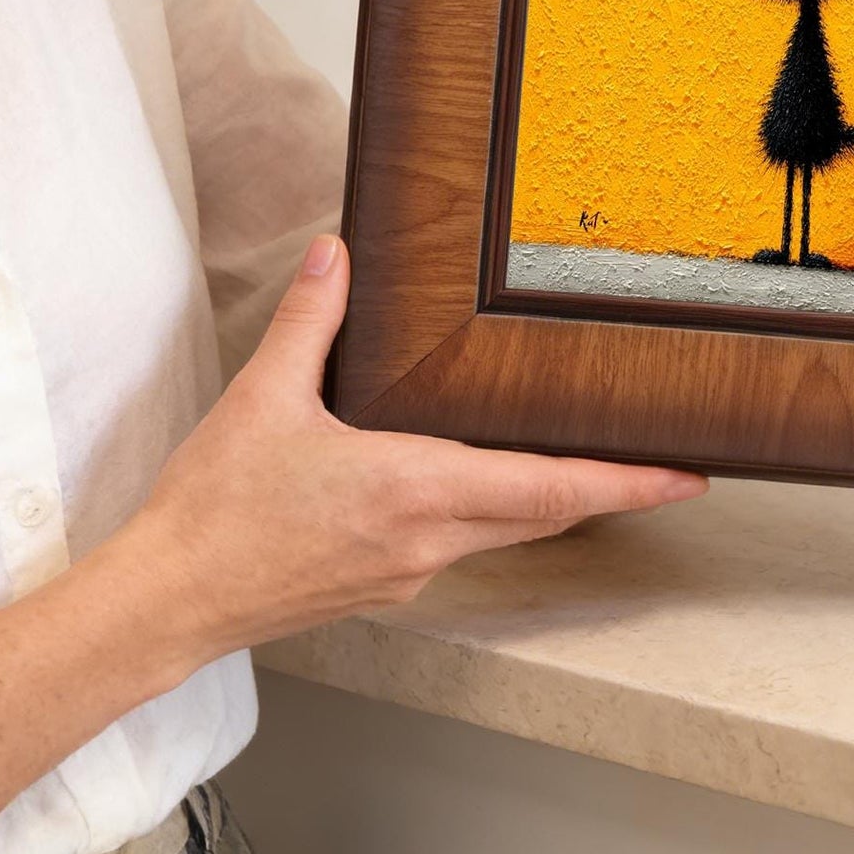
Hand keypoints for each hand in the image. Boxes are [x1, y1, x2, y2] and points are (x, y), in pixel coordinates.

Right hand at [117, 234, 707, 670]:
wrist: (167, 601)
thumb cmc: (215, 511)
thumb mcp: (265, 397)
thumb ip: (313, 319)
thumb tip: (339, 252)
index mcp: (416, 489)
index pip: (551, 488)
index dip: (627, 482)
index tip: (686, 476)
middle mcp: (428, 539)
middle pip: (548, 513)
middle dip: (611, 487)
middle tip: (665, 461)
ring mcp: (410, 569)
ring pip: (509, 531)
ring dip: (553, 497)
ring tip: (591, 459)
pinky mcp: (386, 581)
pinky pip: (465, 542)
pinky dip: (497, 509)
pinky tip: (482, 478)